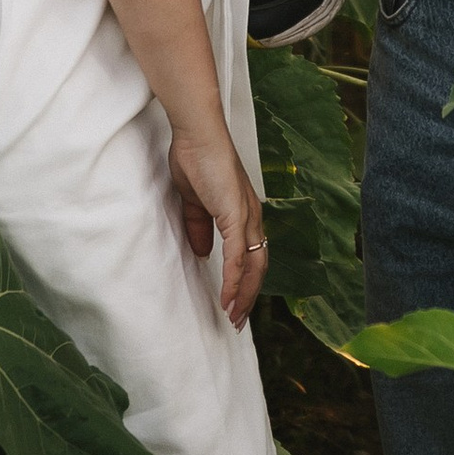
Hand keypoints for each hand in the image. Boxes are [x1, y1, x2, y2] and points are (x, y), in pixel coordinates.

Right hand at [167, 118, 267, 327]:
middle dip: (249, 296)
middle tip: (237, 320)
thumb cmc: (195, 158)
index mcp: (244, 212)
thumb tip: (203, 253)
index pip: (251, 254)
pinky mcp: (236, 215)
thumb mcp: (195, 201)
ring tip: (233, 317)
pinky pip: (237, 257)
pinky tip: (227, 298)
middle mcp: (252, 217)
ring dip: (244, 295)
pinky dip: (234, 281)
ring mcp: (246, 216)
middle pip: (258, 266)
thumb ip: (200, 226)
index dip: (246, 281)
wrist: (197, 134)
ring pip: (252, 266)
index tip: (235, 302)